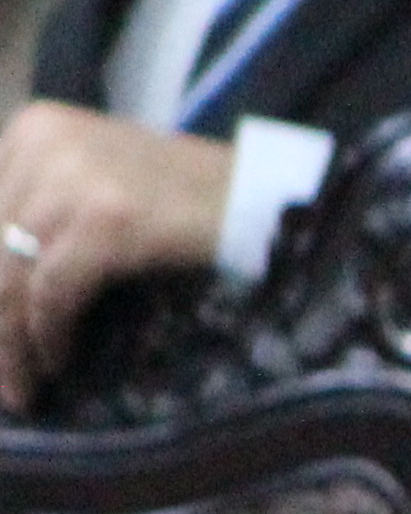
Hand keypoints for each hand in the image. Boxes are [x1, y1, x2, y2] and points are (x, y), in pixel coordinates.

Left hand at [0, 102, 232, 413]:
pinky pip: (52, 291)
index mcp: (36, 126)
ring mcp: (76, 177)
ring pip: (9, 277)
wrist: (279, 201)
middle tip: (6, 381)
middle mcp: (45, 141)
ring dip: (12, 342)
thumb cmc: (198, 203)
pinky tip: (59, 362)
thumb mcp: (102, 188)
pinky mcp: (108, 219)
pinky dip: (49, 335)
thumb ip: (42, 213)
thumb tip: (0, 291)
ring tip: (22, 387)